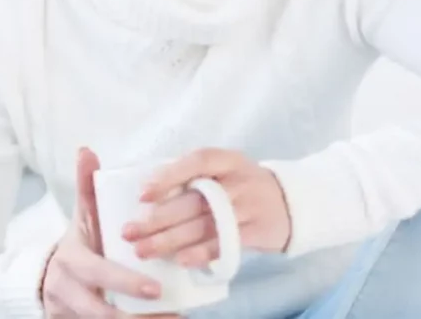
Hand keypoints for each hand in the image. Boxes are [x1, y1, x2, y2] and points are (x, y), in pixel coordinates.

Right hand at [40, 147, 180, 318]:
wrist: (46, 280)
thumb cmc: (78, 244)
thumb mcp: (81, 218)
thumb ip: (85, 187)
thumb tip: (86, 149)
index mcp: (71, 261)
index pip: (98, 273)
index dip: (125, 282)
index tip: (156, 288)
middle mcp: (67, 292)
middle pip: (101, 312)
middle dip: (136, 317)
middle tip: (168, 309)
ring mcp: (70, 315)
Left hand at [123, 148, 291, 267]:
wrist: (291, 203)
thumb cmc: (244, 186)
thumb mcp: (225, 170)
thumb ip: (195, 176)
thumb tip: (148, 191)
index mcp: (226, 160)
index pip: (196, 162)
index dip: (168, 177)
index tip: (142, 195)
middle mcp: (237, 181)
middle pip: (193, 200)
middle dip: (158, 218)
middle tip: (129, 232)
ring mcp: (247, 207)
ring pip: (203, 225)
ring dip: (170, 240)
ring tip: (143, 250)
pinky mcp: (256, 232)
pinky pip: (224, 243)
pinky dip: (201, 253)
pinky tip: (179, 260)